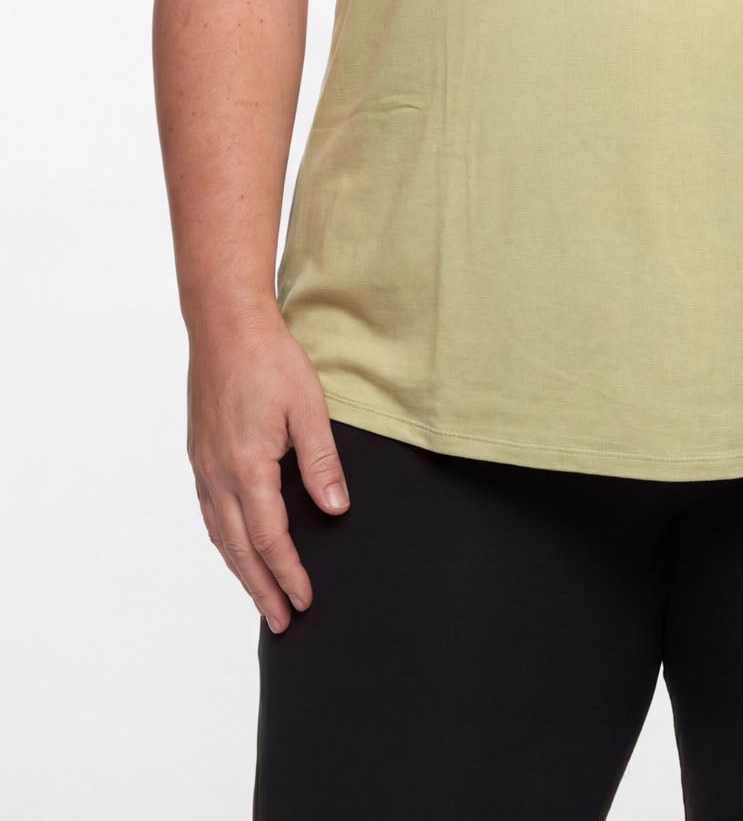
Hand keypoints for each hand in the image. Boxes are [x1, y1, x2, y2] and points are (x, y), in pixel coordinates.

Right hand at [186, 305, 349, 633]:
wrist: (225, 324)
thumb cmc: (271, 359)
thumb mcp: (309, 406)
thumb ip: (321, 460)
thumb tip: (336, 510)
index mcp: (247, 466)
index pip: (270, 538)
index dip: (288, 572)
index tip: (305, 600)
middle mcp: (218, 474)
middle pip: (239, 548)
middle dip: (263, 588)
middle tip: (284, 622)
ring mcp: (204, 466)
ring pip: (220, 535)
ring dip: (241, 571)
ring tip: (261, 598)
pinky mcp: (200, 455)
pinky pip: (210, 513)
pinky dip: (224, 541)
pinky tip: (235, 548)